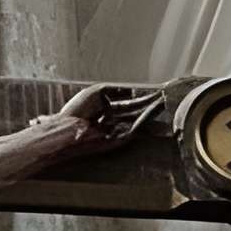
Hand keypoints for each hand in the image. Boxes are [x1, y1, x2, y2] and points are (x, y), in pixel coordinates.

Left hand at [48, 83, 164, 158]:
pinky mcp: (118, 141)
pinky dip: (144, 120)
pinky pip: (134, 129)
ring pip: (138, 120)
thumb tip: (131, 90)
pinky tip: (154, 111)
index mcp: (107, 110)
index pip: (128, 104)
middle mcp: (114, 121)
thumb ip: (115, 90)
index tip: (154, 93)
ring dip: (151, 112)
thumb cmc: (76, 111)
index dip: (141, 98)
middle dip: (150, 105)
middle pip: (136, 112)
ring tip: (164, 103)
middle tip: (164, 97)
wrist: (66, 128)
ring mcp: (117, 131)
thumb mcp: (96, 93)